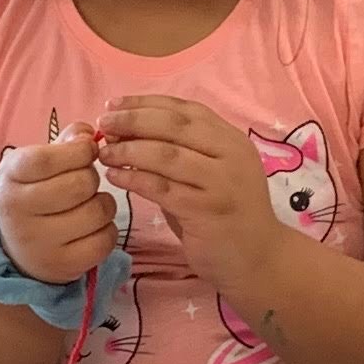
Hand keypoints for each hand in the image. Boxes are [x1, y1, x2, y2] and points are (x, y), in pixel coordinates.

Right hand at [0, 132, 116, 286]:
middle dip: (92, 178)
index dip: (78, 151)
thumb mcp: (38, 163)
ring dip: (103, 204)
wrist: (18, 249)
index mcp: (10, 177)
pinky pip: (105, 240)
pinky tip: (93, 228)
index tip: (87, 151)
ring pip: (97, 211)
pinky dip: (107, 230)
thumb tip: (89, 135)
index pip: (46, 160)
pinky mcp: (62, 265)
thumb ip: (66, 142)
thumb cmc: (35, 194)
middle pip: (79, 184)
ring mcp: (39, 242)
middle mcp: (18, 210)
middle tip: (85, 183)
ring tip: (89, 205)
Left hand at [94, 97, 292, 304]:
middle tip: (104, 123)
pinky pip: (162, 188)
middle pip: (175, 125)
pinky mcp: (207, 210)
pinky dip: (134, 178)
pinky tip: (115, 176)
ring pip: (166, 154)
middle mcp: (231, 155)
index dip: (146, 103)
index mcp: (232, 140)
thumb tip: (125, 135)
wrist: (260, 261)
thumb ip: (178, 154)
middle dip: (133, 120)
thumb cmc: (226, 217)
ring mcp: (221, 182)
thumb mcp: (208, 176)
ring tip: (104, 152)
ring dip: (129, 150)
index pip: (186, 109)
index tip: (114, 104)